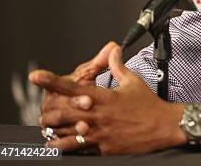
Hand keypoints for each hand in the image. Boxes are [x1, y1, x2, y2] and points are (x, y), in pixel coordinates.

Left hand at [31, 44, 186, 153]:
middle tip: (42, 111)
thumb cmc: (149, 104)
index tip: (36, 76)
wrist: (164, 126)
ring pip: (66, 134)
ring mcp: (100, 133)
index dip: (52, 80)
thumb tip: (112, 50)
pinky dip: (65, 147)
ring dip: (53, 131)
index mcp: (104, 97)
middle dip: (48, 113)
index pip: (72, 86)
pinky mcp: (104, 147)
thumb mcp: (133, 81)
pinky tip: (57, 146)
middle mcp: (98, 115)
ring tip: (45, 130)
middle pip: (63, 113)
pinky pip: (79, 149)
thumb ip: (118, 66)